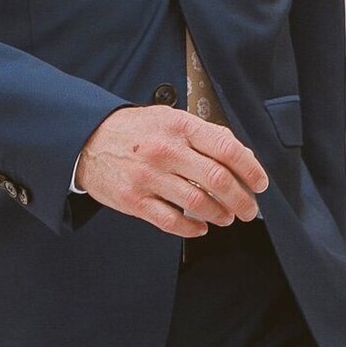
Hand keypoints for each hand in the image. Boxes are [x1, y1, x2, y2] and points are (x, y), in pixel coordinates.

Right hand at [73, 104, 267, 236]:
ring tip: (226, 217)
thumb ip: (203, 134)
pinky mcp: (134, 200)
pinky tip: (200, 226)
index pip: (227, 149)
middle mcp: (165, 150)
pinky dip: (193, 228)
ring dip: (221, 215)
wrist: (86, 140)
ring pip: (199, 204)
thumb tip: (240, 154)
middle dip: (242, 200)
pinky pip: (172, 221)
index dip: (250, 170)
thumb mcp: (168, 118)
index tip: (259, 183)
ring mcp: (148, 177)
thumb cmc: (133, 130)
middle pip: (218, 180)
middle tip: (249, 209)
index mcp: (178, 126)